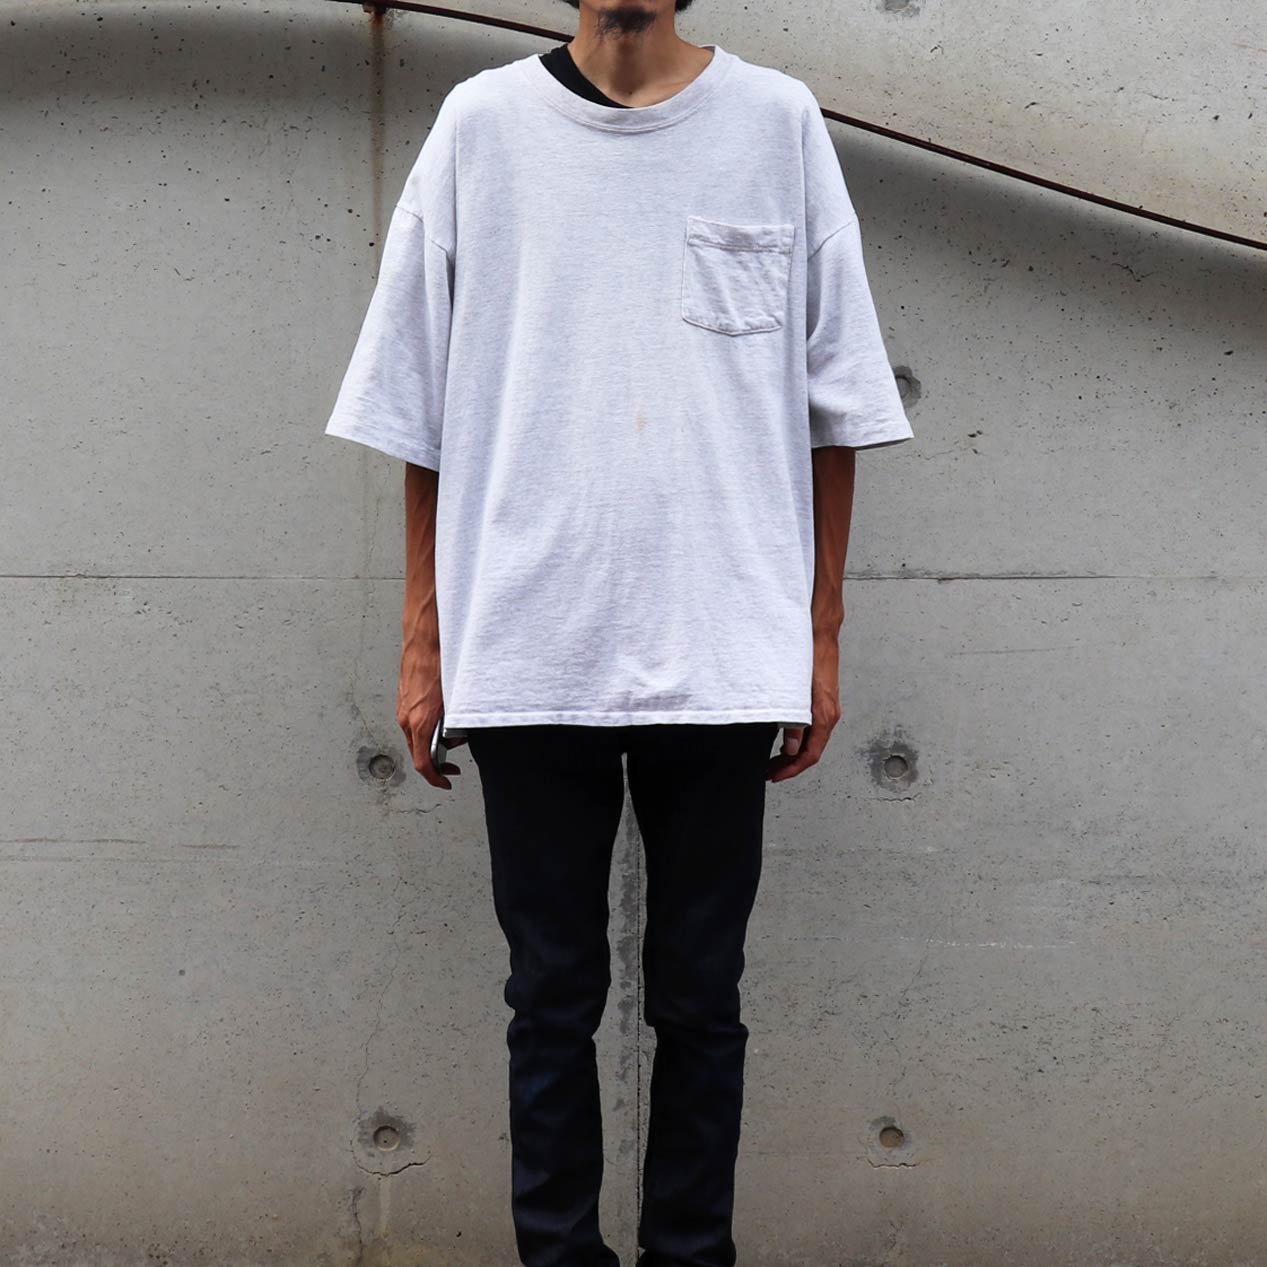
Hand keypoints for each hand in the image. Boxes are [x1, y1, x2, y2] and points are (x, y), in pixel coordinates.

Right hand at [396, 649, 465, 789]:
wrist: (425, 641)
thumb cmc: (439, 665)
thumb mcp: (454, 701)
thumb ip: (454, 724)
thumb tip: (458, 738)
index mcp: (418, 723)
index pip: (423, 763)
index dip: (436, 778)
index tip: (446, 782)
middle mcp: (406, 719)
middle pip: (418, 753)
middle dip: (436, 761)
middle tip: (453, 761)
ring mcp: (402, 709)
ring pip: (415, 737)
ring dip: (432, 743)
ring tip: (451, 736)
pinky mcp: (404, 700)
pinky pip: (413, 723)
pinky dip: (426, 729)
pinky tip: (441, 720)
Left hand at [767, 637, 841, 782]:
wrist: (820, 637)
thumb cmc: (810, 659)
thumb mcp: (797, 695)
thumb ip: (794, 724)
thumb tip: (791, 749)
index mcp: (825, 717)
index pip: (810, 755)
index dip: (792, 769)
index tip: (776, 775)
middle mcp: (829, 716)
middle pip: (811, 752)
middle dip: (790, 765)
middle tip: (770, 771)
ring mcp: (827, 710)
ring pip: (812, 742)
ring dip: (793, 754)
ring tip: (774, 760)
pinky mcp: (822, 703)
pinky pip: (813, 730)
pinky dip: (798, 741)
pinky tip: (785, 741)